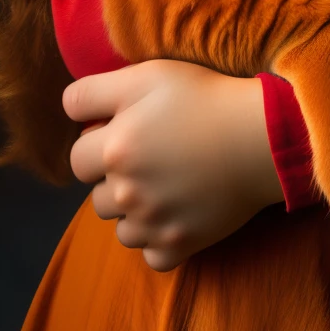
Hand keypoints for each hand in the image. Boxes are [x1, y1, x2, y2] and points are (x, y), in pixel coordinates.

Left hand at [63, 60, 283, 271]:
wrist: (262, 136)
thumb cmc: (204, 98)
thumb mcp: (146, 75)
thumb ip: (92, 91)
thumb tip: (67, 110)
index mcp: (113, 150)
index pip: (76, 159)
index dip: (99, 141)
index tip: (129, 130)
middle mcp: (125, 193)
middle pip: (96, 197)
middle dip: (115, 178)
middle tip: (153, 155)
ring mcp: (152, 224)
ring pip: (121, 228)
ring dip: (135, 211)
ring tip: (168, 183)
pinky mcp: (180, 245)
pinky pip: (152, 255)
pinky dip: (160, 240)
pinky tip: (179, 212)